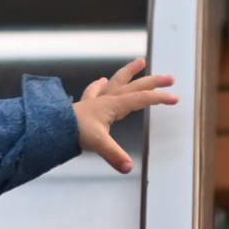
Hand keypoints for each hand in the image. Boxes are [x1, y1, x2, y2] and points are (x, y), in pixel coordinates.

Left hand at [75, 58, 178, 172]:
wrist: (53, 126)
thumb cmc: (74, 131)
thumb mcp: (98, 144)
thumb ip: (115, 155)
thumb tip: (129, 167)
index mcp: (114, 105)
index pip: (141, 99)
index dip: (159, 98)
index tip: (175, 98)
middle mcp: (107, 99)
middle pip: (135, 86)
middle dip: (153, 82)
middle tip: (169, 77)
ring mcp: (96, 100)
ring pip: (116, 81)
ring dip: (129, 72)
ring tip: (139, 62)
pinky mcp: (86, 105)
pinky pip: (95, 90)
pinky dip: (99, 84)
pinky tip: (101, 79)